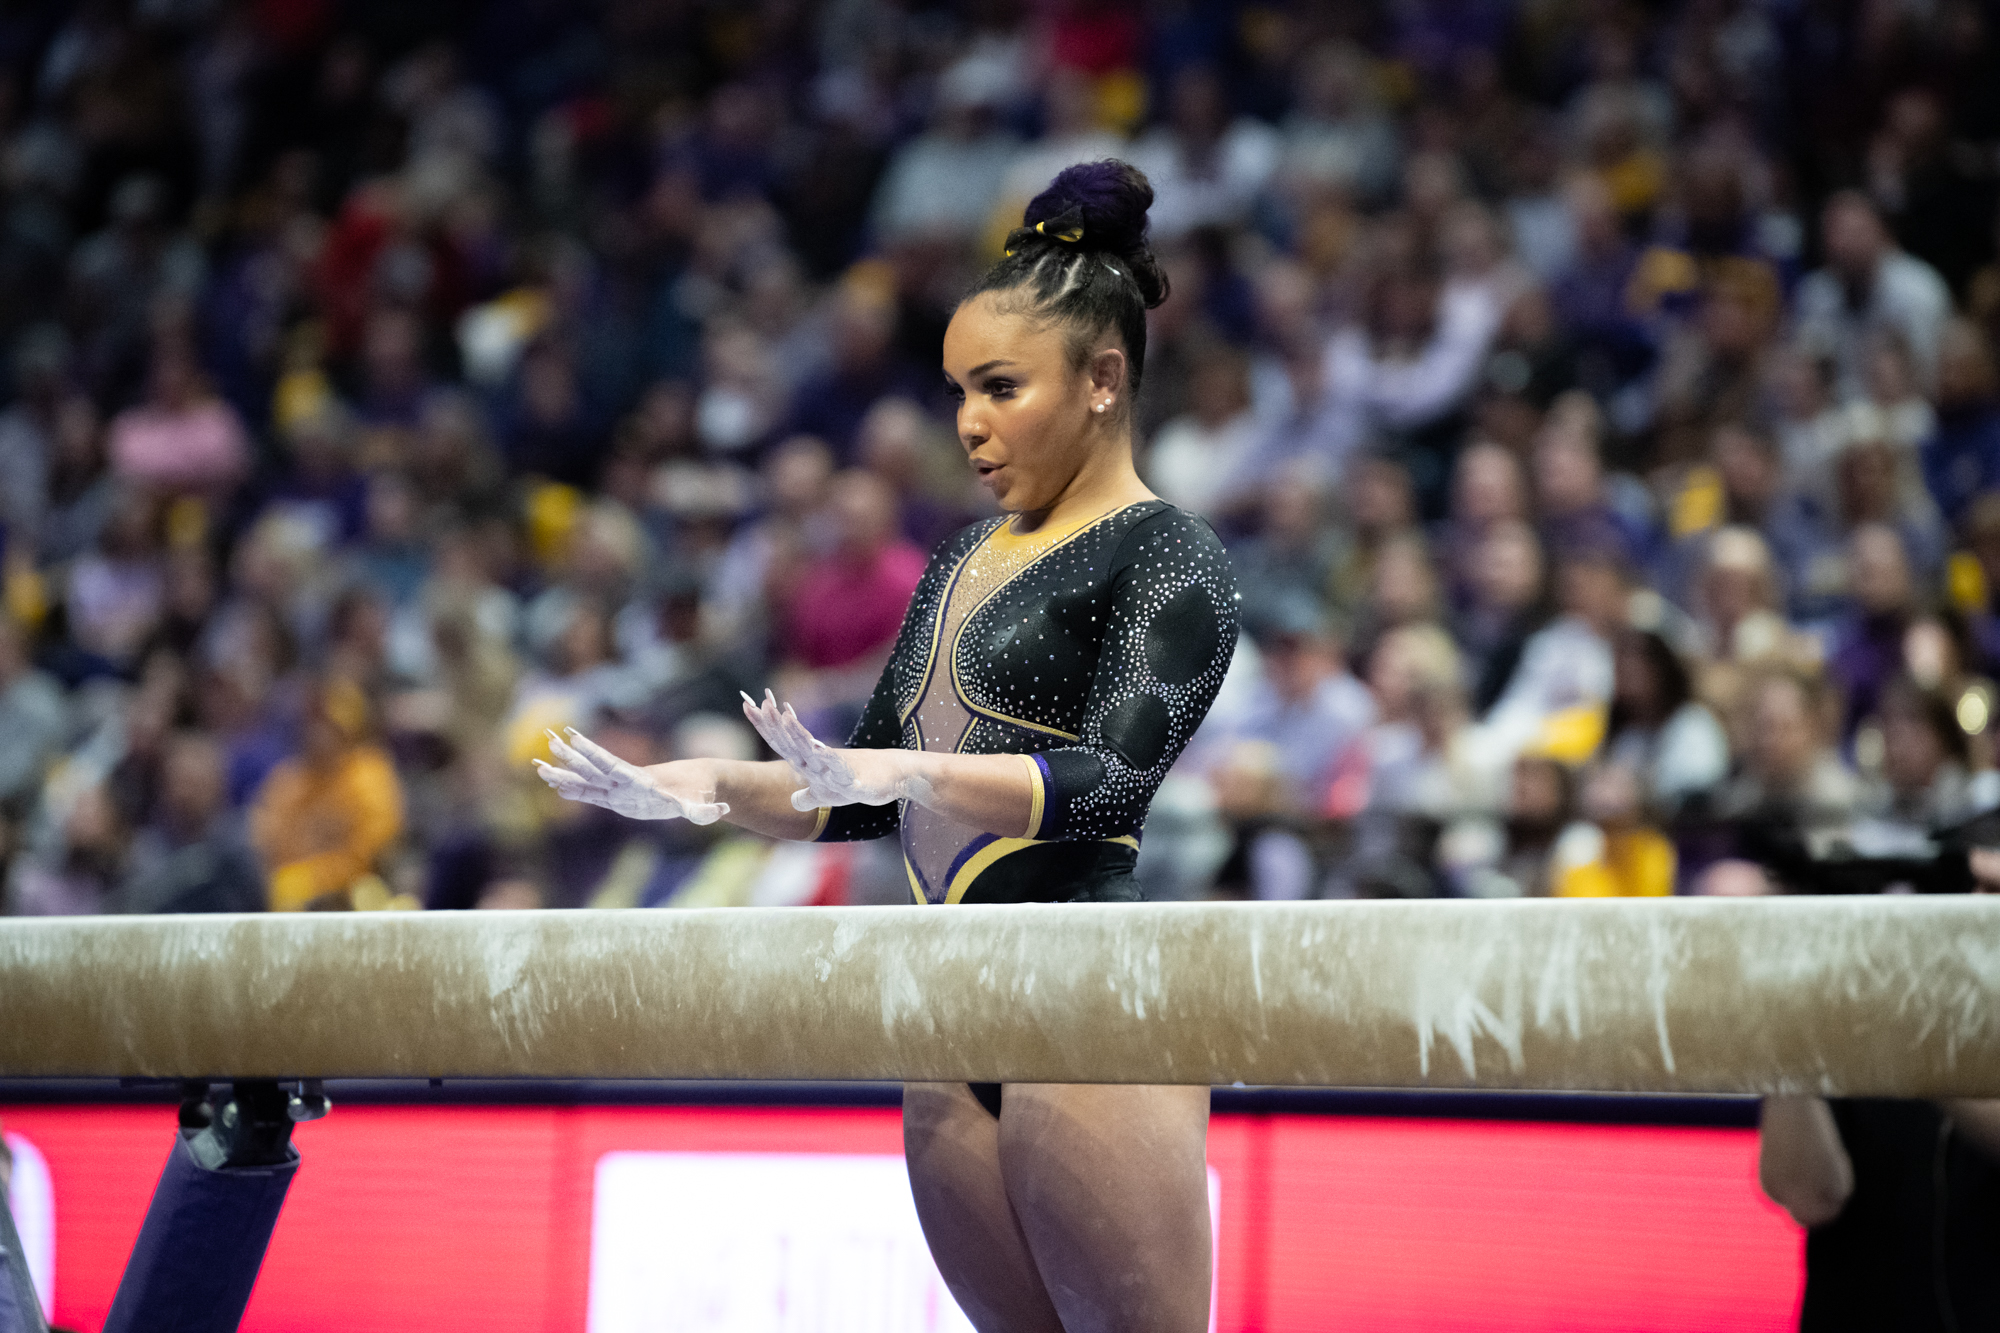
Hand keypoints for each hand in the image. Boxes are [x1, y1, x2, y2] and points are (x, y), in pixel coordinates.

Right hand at [533, 728, 729, 823]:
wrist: (696, 784)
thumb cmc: (699, 794)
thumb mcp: (702, 806)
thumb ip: (705, 811)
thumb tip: (721, 811)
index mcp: (641, 781)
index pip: (613, 766)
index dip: (593, 754)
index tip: (575, 739)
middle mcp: (626, 782)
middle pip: (594, 767)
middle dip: (572, 755)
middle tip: (549, 740)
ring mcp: (620, 789)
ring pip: (587, 779)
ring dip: (565, 771)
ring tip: (538, 764)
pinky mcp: (617, 798)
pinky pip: (590, 793)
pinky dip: (573, 789)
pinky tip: (554, 784)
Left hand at [740, 690, 915, 810]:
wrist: (892, 777)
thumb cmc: (859, 782)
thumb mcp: (829, 795)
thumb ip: (809, 796)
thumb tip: (793, 801)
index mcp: (810, 762)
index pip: (782, 742)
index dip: (764, 726)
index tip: (747, 705)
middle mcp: (820, 760)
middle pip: (793, 741)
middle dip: (776, 724)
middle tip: (760, 702)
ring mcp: (836, 767)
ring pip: (814, 750)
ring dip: (799, 734)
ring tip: (785, 717)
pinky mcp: (853, 777)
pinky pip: (839, 767)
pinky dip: (828, 759)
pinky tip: (818, 750)